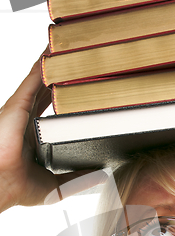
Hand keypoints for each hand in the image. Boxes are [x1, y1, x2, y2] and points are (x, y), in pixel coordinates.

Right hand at [0, 54, 105, 212]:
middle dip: (62, 76)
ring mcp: (21, 111)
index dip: (66, 98)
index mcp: (35, 136)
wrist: (2, 186)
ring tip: (70, 47)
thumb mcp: (58, 185)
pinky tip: (52, 51)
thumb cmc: (20, 188)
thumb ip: (79, 179)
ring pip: (40, 81)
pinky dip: (41, 66)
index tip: (83, 89)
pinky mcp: (17, 105)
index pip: (53, 111)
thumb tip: (102, 176)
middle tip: (80, 62)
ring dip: (53, 65)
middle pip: (47, 91)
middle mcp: (28, 120)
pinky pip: (32, 80)